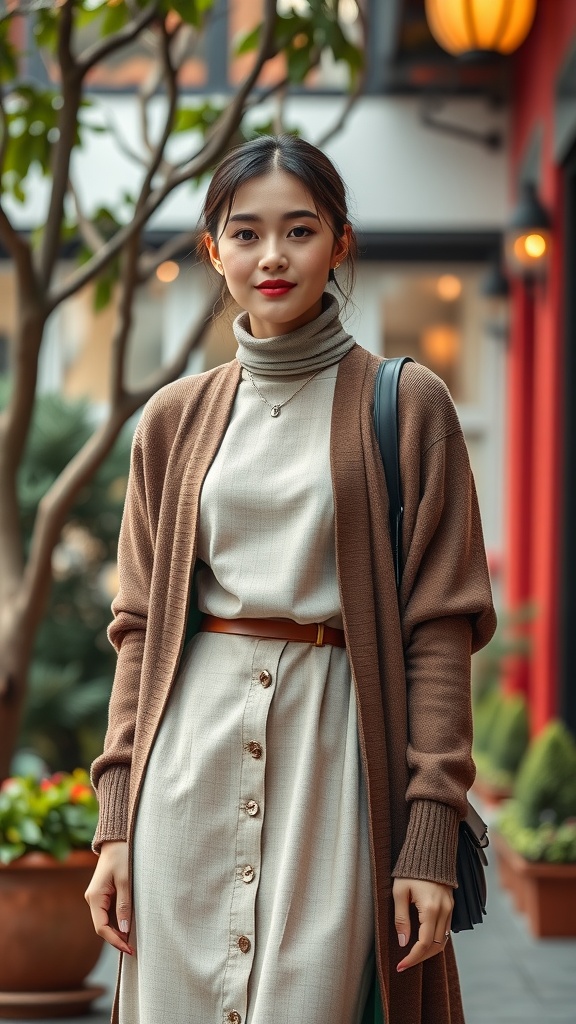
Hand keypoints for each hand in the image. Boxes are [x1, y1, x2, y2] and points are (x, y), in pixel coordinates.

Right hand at [84, 840, 133, 955]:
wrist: (117, 839)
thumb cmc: (122, 856)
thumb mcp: (126, 880)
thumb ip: (124, 905)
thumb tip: (124, 929)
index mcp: (95, 897)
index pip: (101, 927)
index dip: (115, 940)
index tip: (129, 949)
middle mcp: (92, 899)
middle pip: (102, 926)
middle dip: (117, 938)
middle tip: (134, 948)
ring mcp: (97, 897)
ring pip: (105, 920)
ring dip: (118, 930)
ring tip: (133, 939)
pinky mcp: (103, 894)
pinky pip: (109, 912)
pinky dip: (118, 920)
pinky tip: (129, 924)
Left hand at [392, 877, 453, 971]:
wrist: (429, 851)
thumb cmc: (410, 869)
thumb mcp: (399, 892)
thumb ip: (401, 918)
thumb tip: (403, 943)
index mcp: (430, 908)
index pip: (424, 943)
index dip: (412, 958)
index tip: (400, 966)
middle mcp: (444, 911)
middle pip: (436, 946)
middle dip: (420, 958)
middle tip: (405, 964)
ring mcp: (450, 908)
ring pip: (443, 940)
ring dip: (429, 951)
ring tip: (412, 955)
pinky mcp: (451, 905)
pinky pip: (446, 930)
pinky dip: (436, 940)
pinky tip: (423, 941)